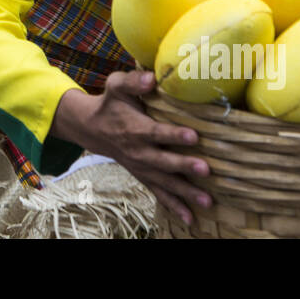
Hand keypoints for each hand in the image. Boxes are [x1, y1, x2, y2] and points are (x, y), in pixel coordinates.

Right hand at [51, 71, 211, 225]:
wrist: (92, 128)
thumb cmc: (111, 103)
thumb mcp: (116, 86)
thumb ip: (133, 81)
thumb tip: (152, 78)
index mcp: (134, 128)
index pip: (156, 133)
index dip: (174, 135)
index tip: (193, 136)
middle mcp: (138, 151)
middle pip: (163, 161)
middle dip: (184, 166)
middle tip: (206, 169)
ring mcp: (142, 167)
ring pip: (165, 182)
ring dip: (185, 192)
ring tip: (207, 201)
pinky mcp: (144, 177)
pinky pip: (159, 194)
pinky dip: (174, 207)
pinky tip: (190, 220)